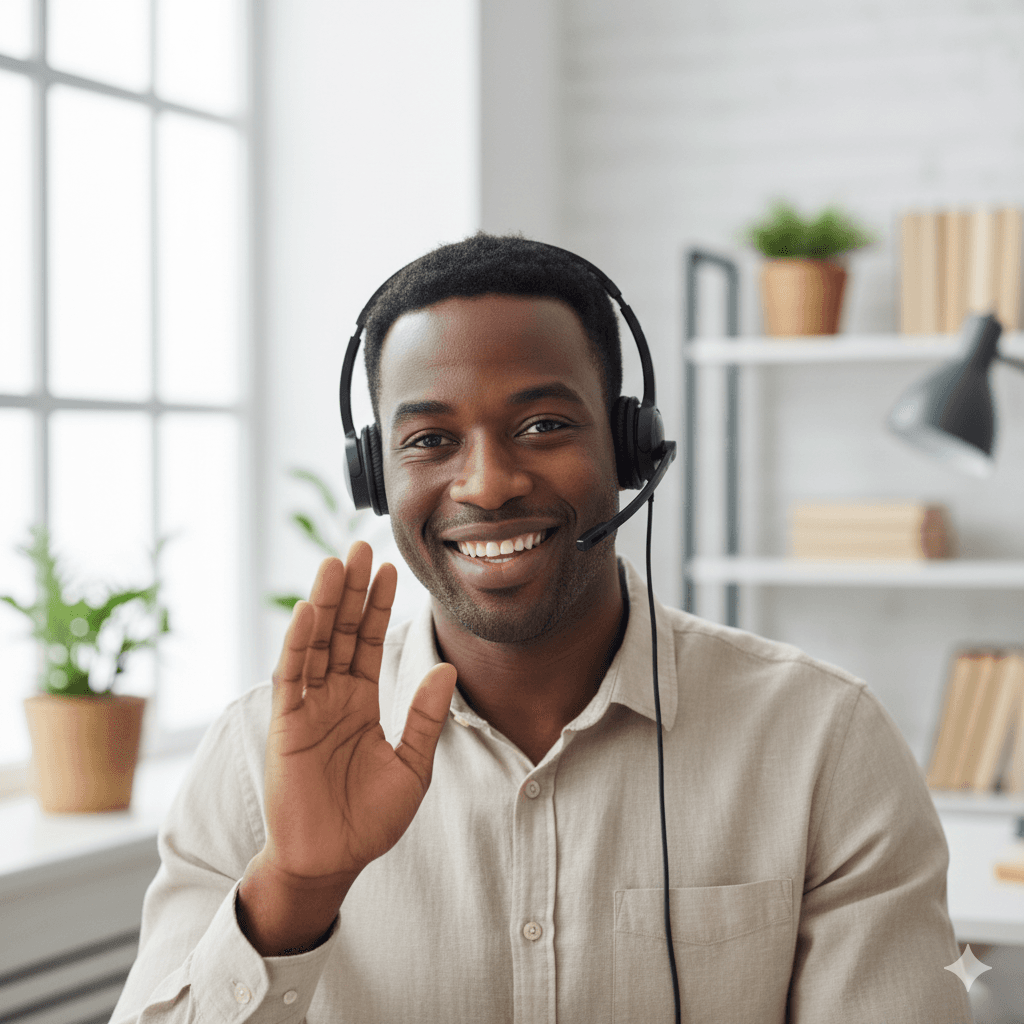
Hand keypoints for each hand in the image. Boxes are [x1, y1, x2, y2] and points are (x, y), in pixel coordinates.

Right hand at [261, 542, 456, 886]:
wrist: (332, 860)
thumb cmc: (369, 818)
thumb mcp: (412, 765)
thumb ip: (426, 717)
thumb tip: (448, 669)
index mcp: (361, 702)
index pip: (371, 642)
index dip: (379, 606)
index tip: (390, 569)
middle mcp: (332, 697)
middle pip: (342, 632)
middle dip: (352, 590)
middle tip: (361, 547)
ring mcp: (307, 708)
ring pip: (316, 644)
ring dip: (325, 604)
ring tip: (336, 564)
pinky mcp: (285, 725)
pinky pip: (292, 677)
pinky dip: (298, 644)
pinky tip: (307, 612)